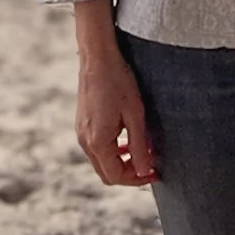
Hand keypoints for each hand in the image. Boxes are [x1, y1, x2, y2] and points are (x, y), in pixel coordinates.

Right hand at [73, 2, 158, 186]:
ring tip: (142, 150)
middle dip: (129, 173)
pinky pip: (97, 147)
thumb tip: (144, 171)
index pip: (115, 176)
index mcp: (97, 142)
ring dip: (121, 161)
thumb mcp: (135, 115)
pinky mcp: (82, 124)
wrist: (98, 56)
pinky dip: (113, 150)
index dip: (136, 179)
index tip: (154, 173)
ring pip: (101, 160)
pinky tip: (127, 138)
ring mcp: (81, 132)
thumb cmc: (119, 82)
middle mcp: (85, 141)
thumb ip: (139, 147)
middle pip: (106, 172)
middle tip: (150, 165)